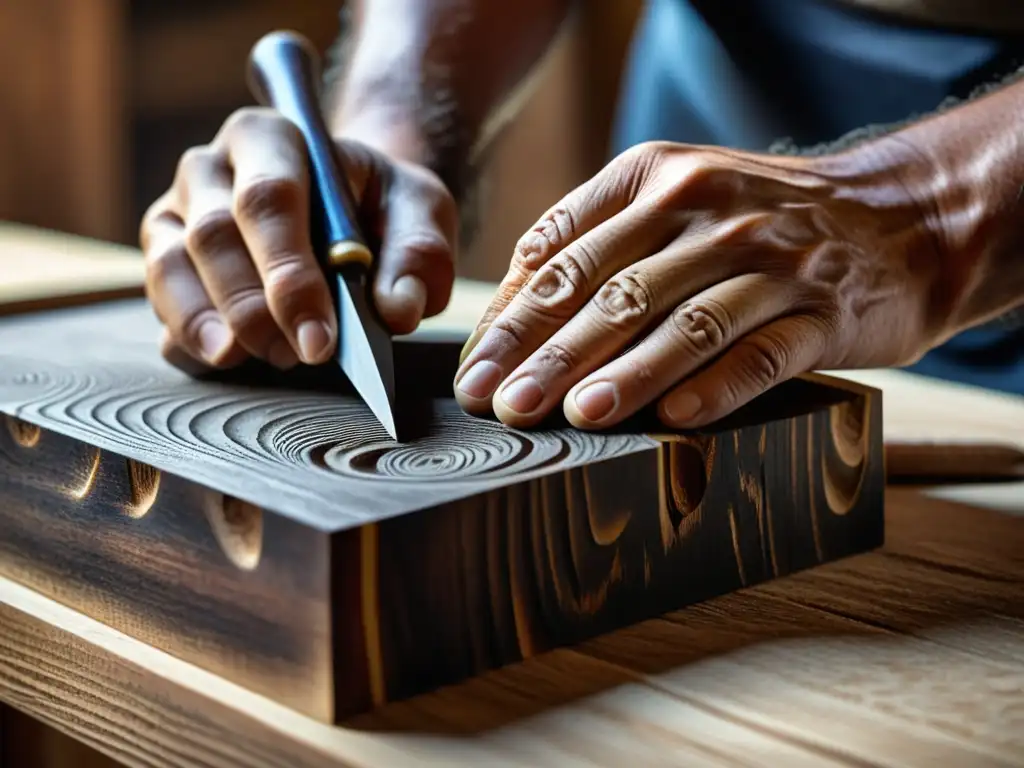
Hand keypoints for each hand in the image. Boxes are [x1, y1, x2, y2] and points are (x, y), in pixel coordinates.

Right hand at [141, 107, 456, 371]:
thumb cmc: (382, 205)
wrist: (353, 207)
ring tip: (263, 361)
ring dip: (215, 326)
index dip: (289, 274)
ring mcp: (176, 213)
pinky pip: (161, 304)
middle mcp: (210, 168)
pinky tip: (226, 360)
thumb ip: (418, 254)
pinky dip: (188, 339)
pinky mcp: (165, 262)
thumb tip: (398, 308)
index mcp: (271, 137)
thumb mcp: (421, 212)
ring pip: (171, 268)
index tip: (321, 338)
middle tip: (301, 356)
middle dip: (255, 309)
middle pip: (212, 236)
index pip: (268, 199)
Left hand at [454, 139, 943, 429]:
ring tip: (574, 414)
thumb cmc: (760, 220)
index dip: (512, 315)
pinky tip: (676, 420)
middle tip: (501, 404)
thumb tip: (506, 315)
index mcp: (657, 177)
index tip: (476, 371)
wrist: (899, 217)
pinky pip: (762, 352)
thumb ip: (597, 241)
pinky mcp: (824, 312)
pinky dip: (718, 386)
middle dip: (548, 352)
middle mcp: (711, 208)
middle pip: (613, 289)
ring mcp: (773, 259)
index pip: (563, 249)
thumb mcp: (677, 198)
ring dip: (627, 372)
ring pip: (685, 321)